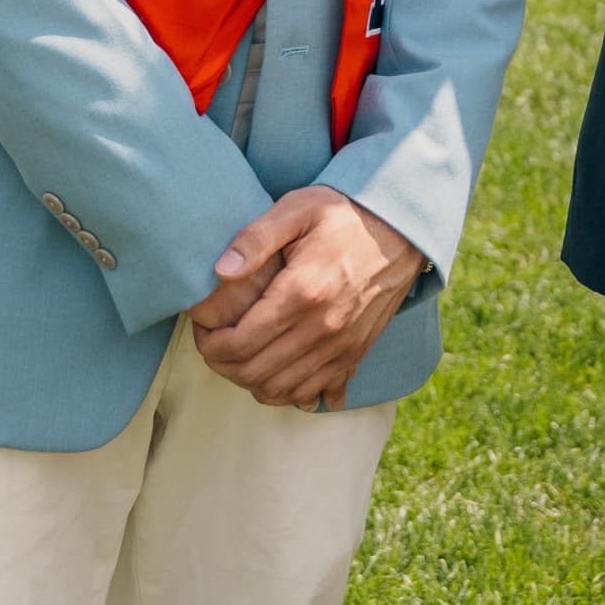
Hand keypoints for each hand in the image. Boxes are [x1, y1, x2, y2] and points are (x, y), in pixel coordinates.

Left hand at [190, 186, 423, 411]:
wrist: (401, 230)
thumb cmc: (343, 215)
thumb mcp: (297, 209)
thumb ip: (255, 237)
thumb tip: (220, 270)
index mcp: (302, 292)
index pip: (240, 343)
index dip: (210, 344)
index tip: (202, 330)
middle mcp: (322, 328)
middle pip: (256, 374)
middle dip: (223, 367)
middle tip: (213, 346)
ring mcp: (342, 346)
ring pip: (283, 391)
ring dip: (251, 383)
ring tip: (239, 358)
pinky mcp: (356, 354)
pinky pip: (317, 394)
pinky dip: (291, 395)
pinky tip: (279, 376)